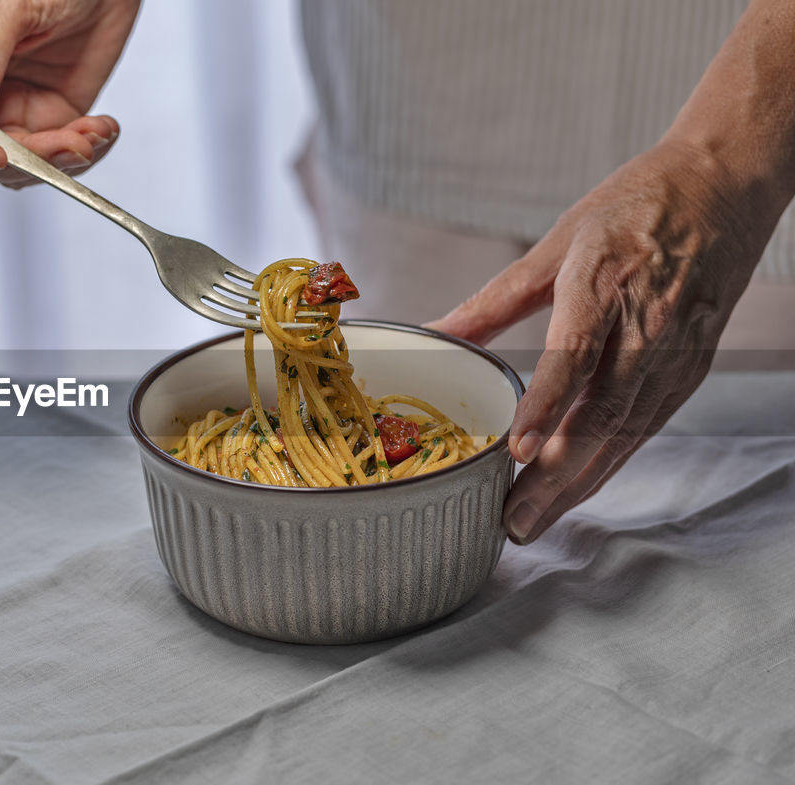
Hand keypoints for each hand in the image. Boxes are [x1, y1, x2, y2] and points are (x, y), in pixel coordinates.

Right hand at [0, 0, 139, 185]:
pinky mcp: (51, 116)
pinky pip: (58, 157)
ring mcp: (10, 110)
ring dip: (58, 161)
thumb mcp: (6, 8)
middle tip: (66, 142)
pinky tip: (101, 127)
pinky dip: (84, 151)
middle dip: (23, 161)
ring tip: (91, 132)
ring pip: (20, 168)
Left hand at [429, 139, 779, 543]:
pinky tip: (578, 490)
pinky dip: (611, 464)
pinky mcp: (689, 368)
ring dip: (578, 484)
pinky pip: (646, 426)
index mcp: (604, 284)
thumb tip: (434, 331)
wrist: (725, 184)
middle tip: (512, 522)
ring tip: (534, 522)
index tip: (518, 449)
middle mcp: (645, 326)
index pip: (574, 354)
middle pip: (600, 413)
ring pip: (624, 432)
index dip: (546, 404)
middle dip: (555, 476)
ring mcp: (674, 352)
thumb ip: (494, 299)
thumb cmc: (634, 207)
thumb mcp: (557, 243)